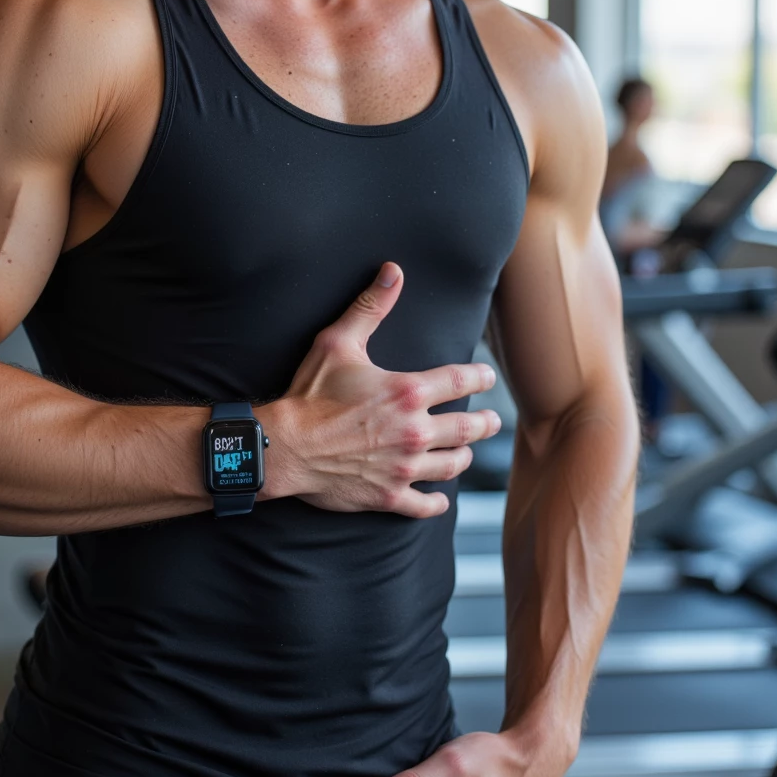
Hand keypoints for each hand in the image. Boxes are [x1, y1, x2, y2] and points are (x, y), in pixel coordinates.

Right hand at [262, 262, 499, 516]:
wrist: (285, 446)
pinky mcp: (388, 494)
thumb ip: (370, 307)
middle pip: (466, 428)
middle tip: (491, 422)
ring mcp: (404, 466)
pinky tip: (441, 500)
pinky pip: (423, 504)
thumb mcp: (338, 342)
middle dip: (484, 424)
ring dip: (464, 457)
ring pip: (451, 465)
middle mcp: (414, 431)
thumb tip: (393, 272)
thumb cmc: (309, 393)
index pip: (459, 381)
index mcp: (407, 392)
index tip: (488, 378)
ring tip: (467, 452)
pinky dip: (436, 503)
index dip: (479, 378)